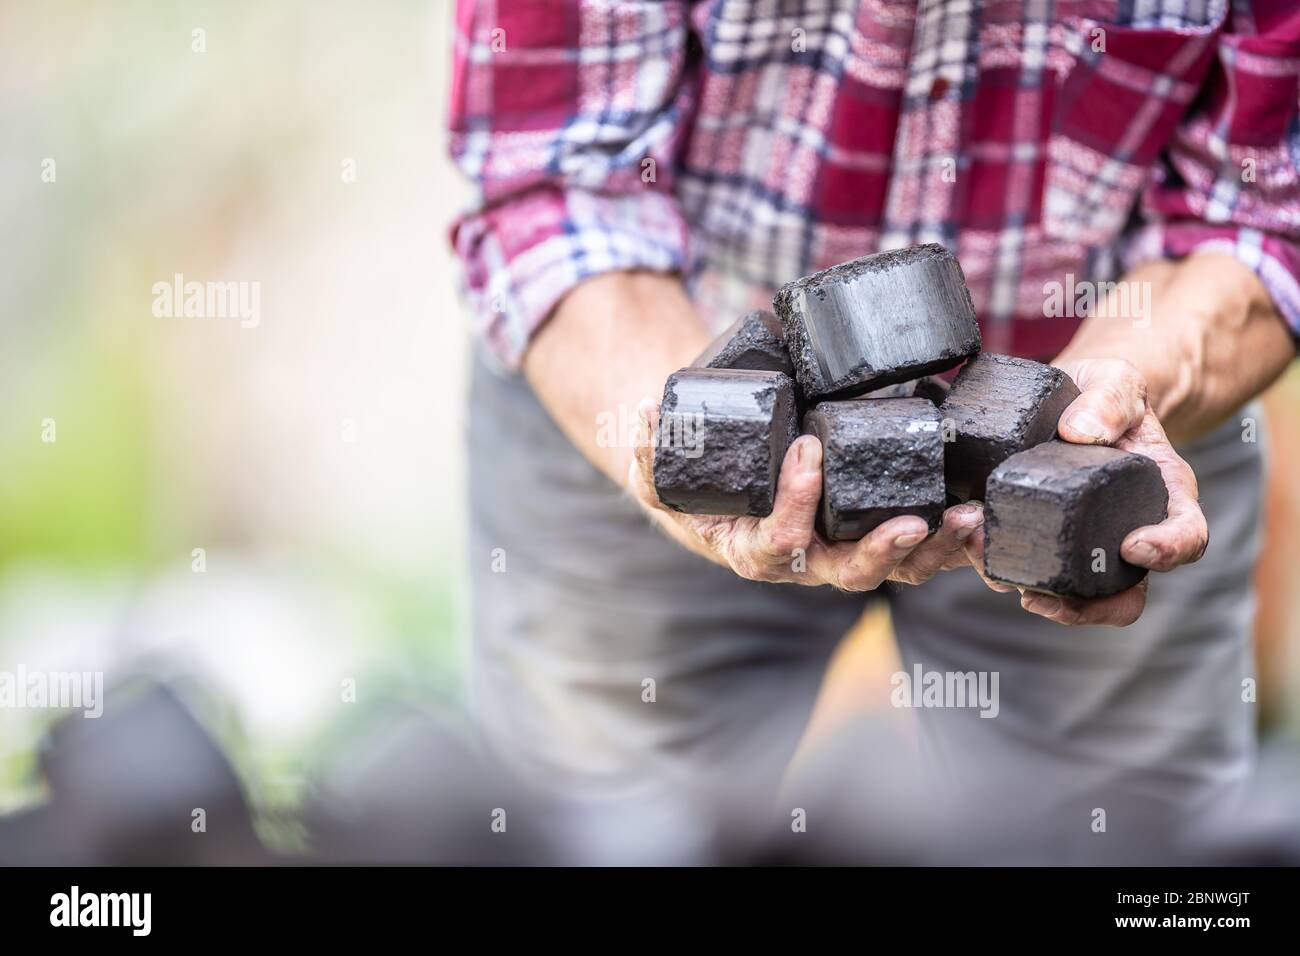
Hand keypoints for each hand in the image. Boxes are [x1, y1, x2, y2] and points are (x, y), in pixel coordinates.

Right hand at [630, 398, 983, 590]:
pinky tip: (988, 516)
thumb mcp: (659, 473)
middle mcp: (806, 561)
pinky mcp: (877, 527)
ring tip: (972, 520)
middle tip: (915, 520)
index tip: (806, 450)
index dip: (795, 504)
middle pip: (852, 572)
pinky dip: (957, 539)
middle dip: (886, 552)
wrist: (723, 487)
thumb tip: (642, 418)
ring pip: (899, 567)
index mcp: (756, 550)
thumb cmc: (695, 481)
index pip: (780, 543)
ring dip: (937, 548)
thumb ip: (649, 453)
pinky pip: (924, 545)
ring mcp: (846, 548)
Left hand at [964, 357, 1208, 625]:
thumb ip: (1109, 398)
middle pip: (1124, 596)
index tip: (1136, 547)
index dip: (1169, 550)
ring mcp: (1079, 544)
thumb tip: (1080, 432)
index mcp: (1162, 495)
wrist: (1067, 396)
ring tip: (985, 555)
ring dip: (1025, 585)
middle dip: (1086, 608)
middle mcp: (1123, 532)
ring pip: (1065, 593)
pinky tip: (967, 542)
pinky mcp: (1037, 539)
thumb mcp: (1115, 379)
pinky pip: (1021, 568)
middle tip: (1043, 596)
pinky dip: (994, 563)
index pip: (1186, 536)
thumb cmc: (1102, 392)